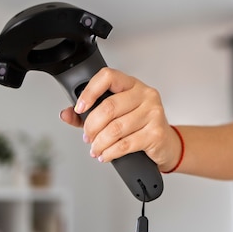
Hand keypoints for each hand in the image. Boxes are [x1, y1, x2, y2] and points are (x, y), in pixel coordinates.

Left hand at [59, 68, 180, 170]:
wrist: (166, 144)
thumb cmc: (140, 126)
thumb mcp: (116, 115)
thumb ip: (88, 114)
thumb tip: (66, 114)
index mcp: (132, 84)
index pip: (108, 77)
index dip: (89, 91)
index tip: (79, 107)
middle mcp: (145, 95)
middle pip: (108, 107)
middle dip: (91, 126)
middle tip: (88, 137)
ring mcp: (153, 113)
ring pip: (115, 129)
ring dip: (99, 143)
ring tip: (96, 148)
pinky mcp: (156, 133)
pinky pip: (125, 144)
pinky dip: (110, 153)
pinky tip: (106, 154)